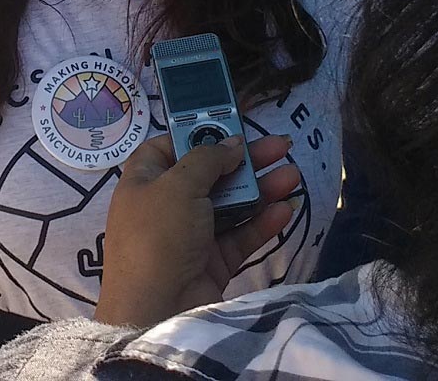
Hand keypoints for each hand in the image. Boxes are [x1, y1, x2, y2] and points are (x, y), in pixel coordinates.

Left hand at [92, 134, 300, 328]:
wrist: (155, 312)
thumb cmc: (158, 236)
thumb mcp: (178, 186)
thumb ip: (208, 159)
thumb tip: (232, 144)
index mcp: (144, 182)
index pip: (168, 147)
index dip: (198, 134)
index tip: (231, 126)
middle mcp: (165, 206)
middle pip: (208, 175)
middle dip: (244, 160)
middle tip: (281, 146)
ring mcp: (189, 237)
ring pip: (230, 206)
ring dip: (260, 189)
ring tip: (293, 175)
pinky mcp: (210, 264)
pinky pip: (239, 237)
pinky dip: (261, 222)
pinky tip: (285, 209)